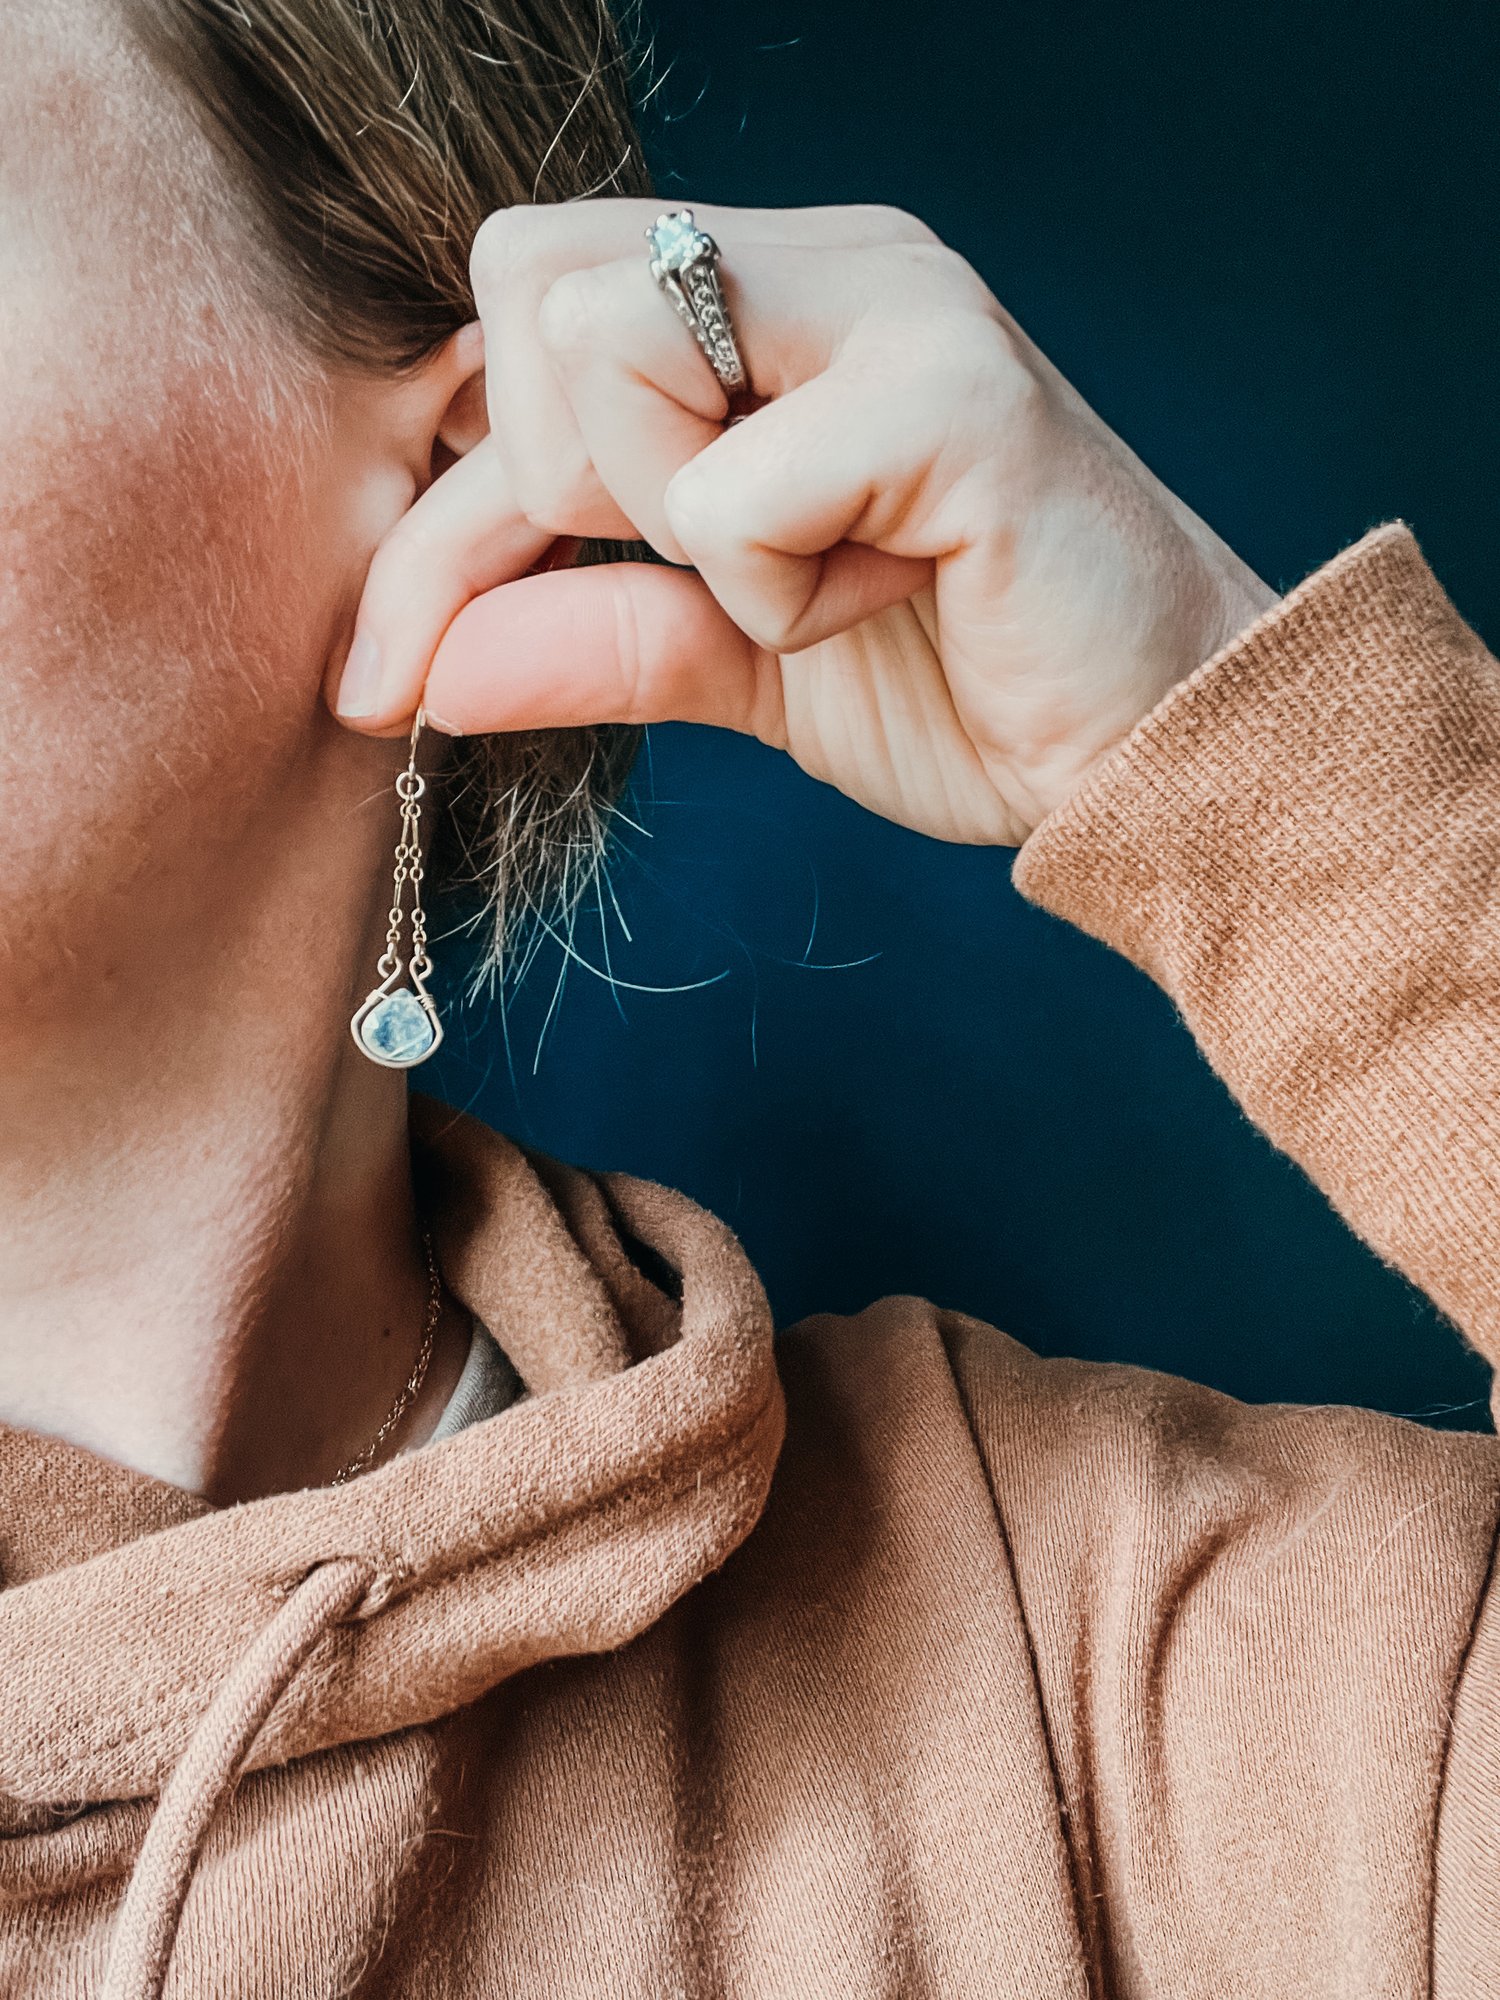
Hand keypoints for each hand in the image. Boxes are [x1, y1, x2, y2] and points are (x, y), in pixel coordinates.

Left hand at [333, 200, 1275, 845]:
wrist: (1151, 757)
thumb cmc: (965, 687)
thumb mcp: (739, 661)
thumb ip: (594, 633)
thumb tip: (424, 677)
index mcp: (769, 300)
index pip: (519, 325)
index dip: (439, 514)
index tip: (389, 679)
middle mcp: (828, 261)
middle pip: (530, 285)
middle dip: (553, 493)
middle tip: (701, 582)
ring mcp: (897, 304)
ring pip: (610, 347)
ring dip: (687, 532)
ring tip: (826, 582)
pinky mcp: (956, 393)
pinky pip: (738, 489)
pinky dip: (782, 596)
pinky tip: (896, 598)